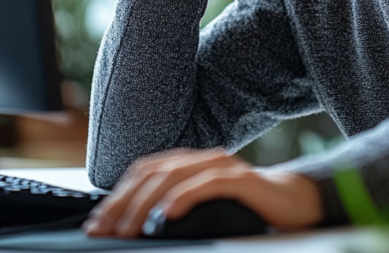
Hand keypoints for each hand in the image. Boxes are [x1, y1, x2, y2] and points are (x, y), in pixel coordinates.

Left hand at [82, 149, 323, 237]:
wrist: (292, 203)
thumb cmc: (245, 209)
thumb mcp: (202, 210)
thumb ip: (174, 210)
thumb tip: (132, 229)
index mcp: (189, 163)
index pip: (143, 172)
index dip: (116, 196)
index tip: (96, 224)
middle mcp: (202, 158)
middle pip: (152, 172)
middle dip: (123, 201)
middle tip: (104, 229)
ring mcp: (222, 165)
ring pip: (174, 175)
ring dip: (145, 203)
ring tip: (128, 228)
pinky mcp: (241, 179)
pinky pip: (208, 183)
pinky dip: (184, 196)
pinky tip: (167, 213)